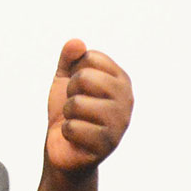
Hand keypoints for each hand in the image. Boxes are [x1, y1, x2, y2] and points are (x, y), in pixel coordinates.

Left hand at [45, 39, 132, 174]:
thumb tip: (76, 43)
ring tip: (77, 122)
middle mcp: (127, 100)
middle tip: (75, 107)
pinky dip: (66, 132)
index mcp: (121, 80)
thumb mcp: (65, 80)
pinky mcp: (107, 146)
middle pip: (85, 78)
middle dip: (70, 93)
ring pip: (77, 104)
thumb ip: (70, 58)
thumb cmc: (69, 111)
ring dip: (68, 114)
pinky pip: (72, 128)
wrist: (64, 147)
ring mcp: (120, 124)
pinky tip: (75, 139)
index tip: (79, 89)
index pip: (91, 57)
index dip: (75, 72)